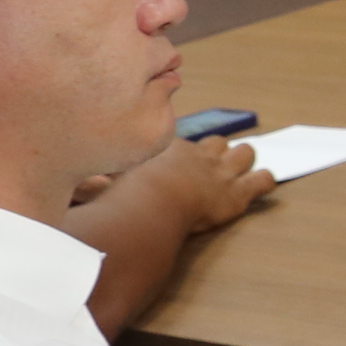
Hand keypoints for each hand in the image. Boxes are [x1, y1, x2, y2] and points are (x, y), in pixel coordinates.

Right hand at [109, 133, 270, 236]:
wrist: (154, 202)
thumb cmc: (128, 193)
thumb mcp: (106, 182)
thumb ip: (93, 184)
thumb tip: (77, 185)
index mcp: (169, 148)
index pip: (182, 144)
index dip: (186, 152)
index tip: (183, 157)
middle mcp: (198, 155)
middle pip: (216, 143)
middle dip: (219, 149)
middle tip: (220, 154)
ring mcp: (220, 172)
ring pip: (243, 154)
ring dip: (245, 157)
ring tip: (249, 157)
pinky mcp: (237, 192)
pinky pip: (260, 181)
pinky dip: (265, 180)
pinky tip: (268, 179)